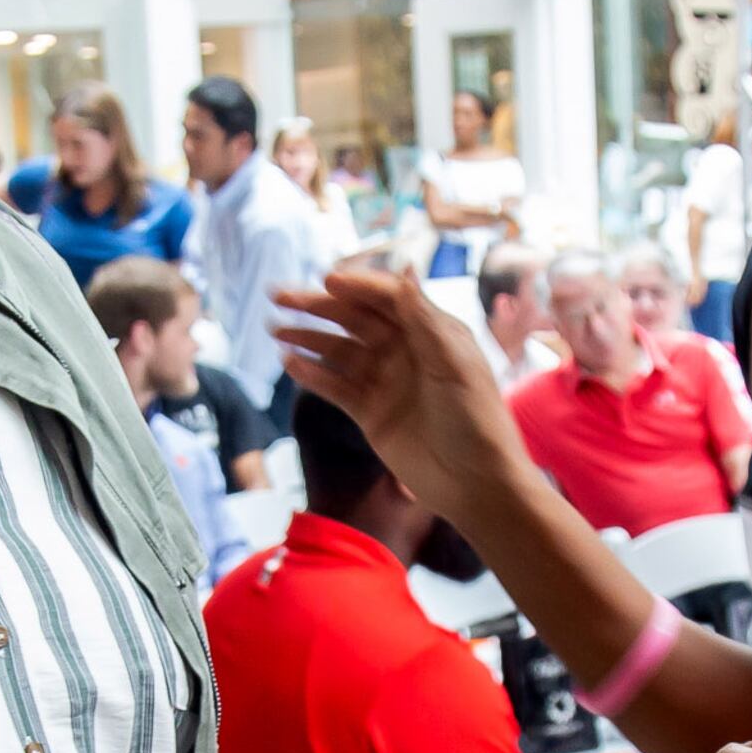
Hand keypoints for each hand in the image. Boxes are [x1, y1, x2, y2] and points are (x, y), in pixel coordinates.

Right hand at [271, 263, 534, 525]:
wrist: (474, 482)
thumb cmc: (475, 418)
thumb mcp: (454, 363)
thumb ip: (423, 319)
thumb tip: (403, 270)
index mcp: (432, 331)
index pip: (388, 298)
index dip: (357, 286)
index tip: (326, 280)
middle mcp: (406, 350)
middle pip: (355, 319)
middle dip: (318, 306)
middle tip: (280, 295)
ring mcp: (385, 381)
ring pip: (339, 350)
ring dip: (308, 337)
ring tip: (276, 328)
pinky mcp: (370, 412)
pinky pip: (336, 386)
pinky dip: (312, 374)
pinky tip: (289, 363)